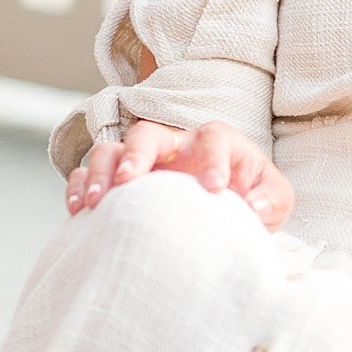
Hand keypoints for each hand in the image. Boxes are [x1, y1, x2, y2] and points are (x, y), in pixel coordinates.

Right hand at [67, 119, 294, 227]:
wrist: (224, 218)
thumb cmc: (250, 201)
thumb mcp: (274, 200)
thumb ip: (272, 199)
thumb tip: (252, 208)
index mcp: (215, 144)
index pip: (213, 138)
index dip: (213, 159)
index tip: (215, 190)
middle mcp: (175, 146)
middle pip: (148, 133)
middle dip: (138, 153)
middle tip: (133, 181)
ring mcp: (142, 163)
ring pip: (111, 150)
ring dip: (100, 170)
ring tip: (96, 201)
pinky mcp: (118, 185)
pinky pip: (86, 175)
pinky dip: (78, 186)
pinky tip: (78, 211)